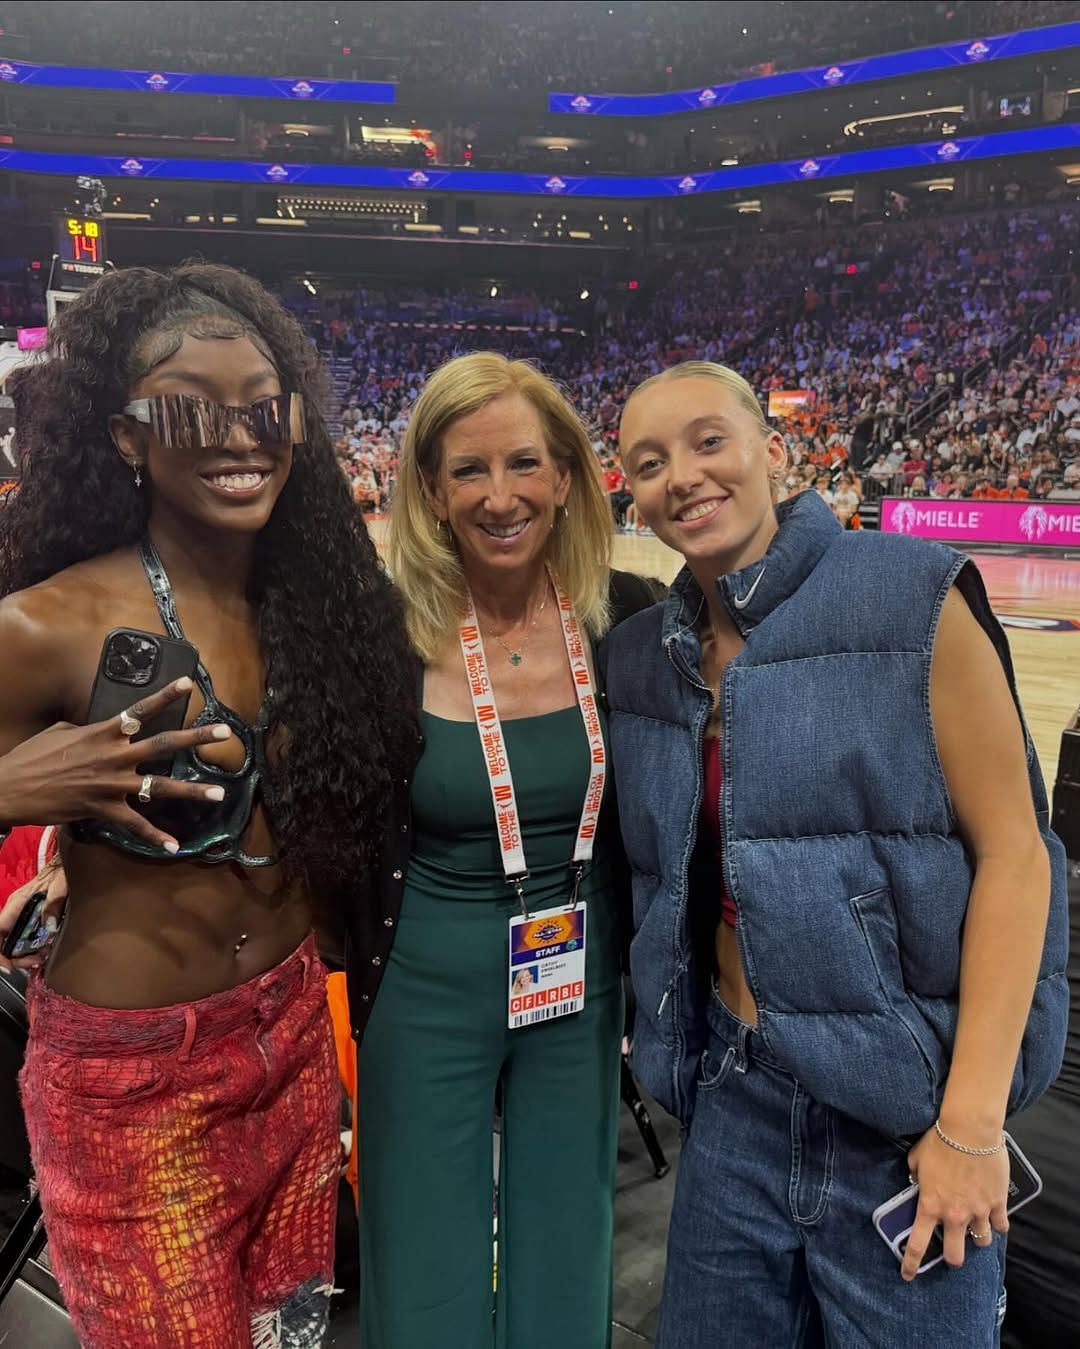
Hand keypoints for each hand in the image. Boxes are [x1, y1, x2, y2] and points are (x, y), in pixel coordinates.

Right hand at [0, 678, 232, 852]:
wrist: (11, 787)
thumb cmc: (32, 756)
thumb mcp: (61, 732)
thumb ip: (89, 730)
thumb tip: (101, 729)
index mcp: (104, 732)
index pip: (141, 710)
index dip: (166, 696)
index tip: (190, 684)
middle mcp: (115, 756)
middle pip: (164, 744)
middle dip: (197, 738)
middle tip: (226, 733)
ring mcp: (112, 784)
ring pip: (160, 787)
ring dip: (192, 791)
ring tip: (218, 793)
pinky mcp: (104, 809)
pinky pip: (136, 825)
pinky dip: (155, 837)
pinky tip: (175, 845)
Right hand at [0, 858, 67, 972]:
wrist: (68, 863)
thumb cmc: (61, 871)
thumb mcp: (61, 885)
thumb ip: (54, 903)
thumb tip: (50, 926)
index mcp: (15, 904)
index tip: (9, 966)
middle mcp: (15, 912)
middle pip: (6, 943)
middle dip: (18, 957)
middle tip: (37, 960)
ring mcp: (23, 916)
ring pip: (17, 943)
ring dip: (28, 954)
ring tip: (44, 956)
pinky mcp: (34, 919)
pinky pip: (28, 939)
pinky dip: (35, 948)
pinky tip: (47, 949)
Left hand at [901, 1126, 1008, 1280]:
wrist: (969, 1131)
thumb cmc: (939, 1141)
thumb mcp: (916, 1158)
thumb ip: (915, 1174)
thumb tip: (917, 1180)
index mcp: (930, 1205)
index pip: (917, 1244)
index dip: (911, 1264)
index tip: (907, 1275)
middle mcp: (954, 1215)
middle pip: (955, 1256)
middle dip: (953, 1256)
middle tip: (953, 1246)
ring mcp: (978, 1212)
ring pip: (981, 1242)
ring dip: (978, 1237)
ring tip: (976, 1226)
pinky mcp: (998, 1204)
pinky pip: (1001, 1226)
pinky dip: (998, 1223)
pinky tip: (994, 1216)